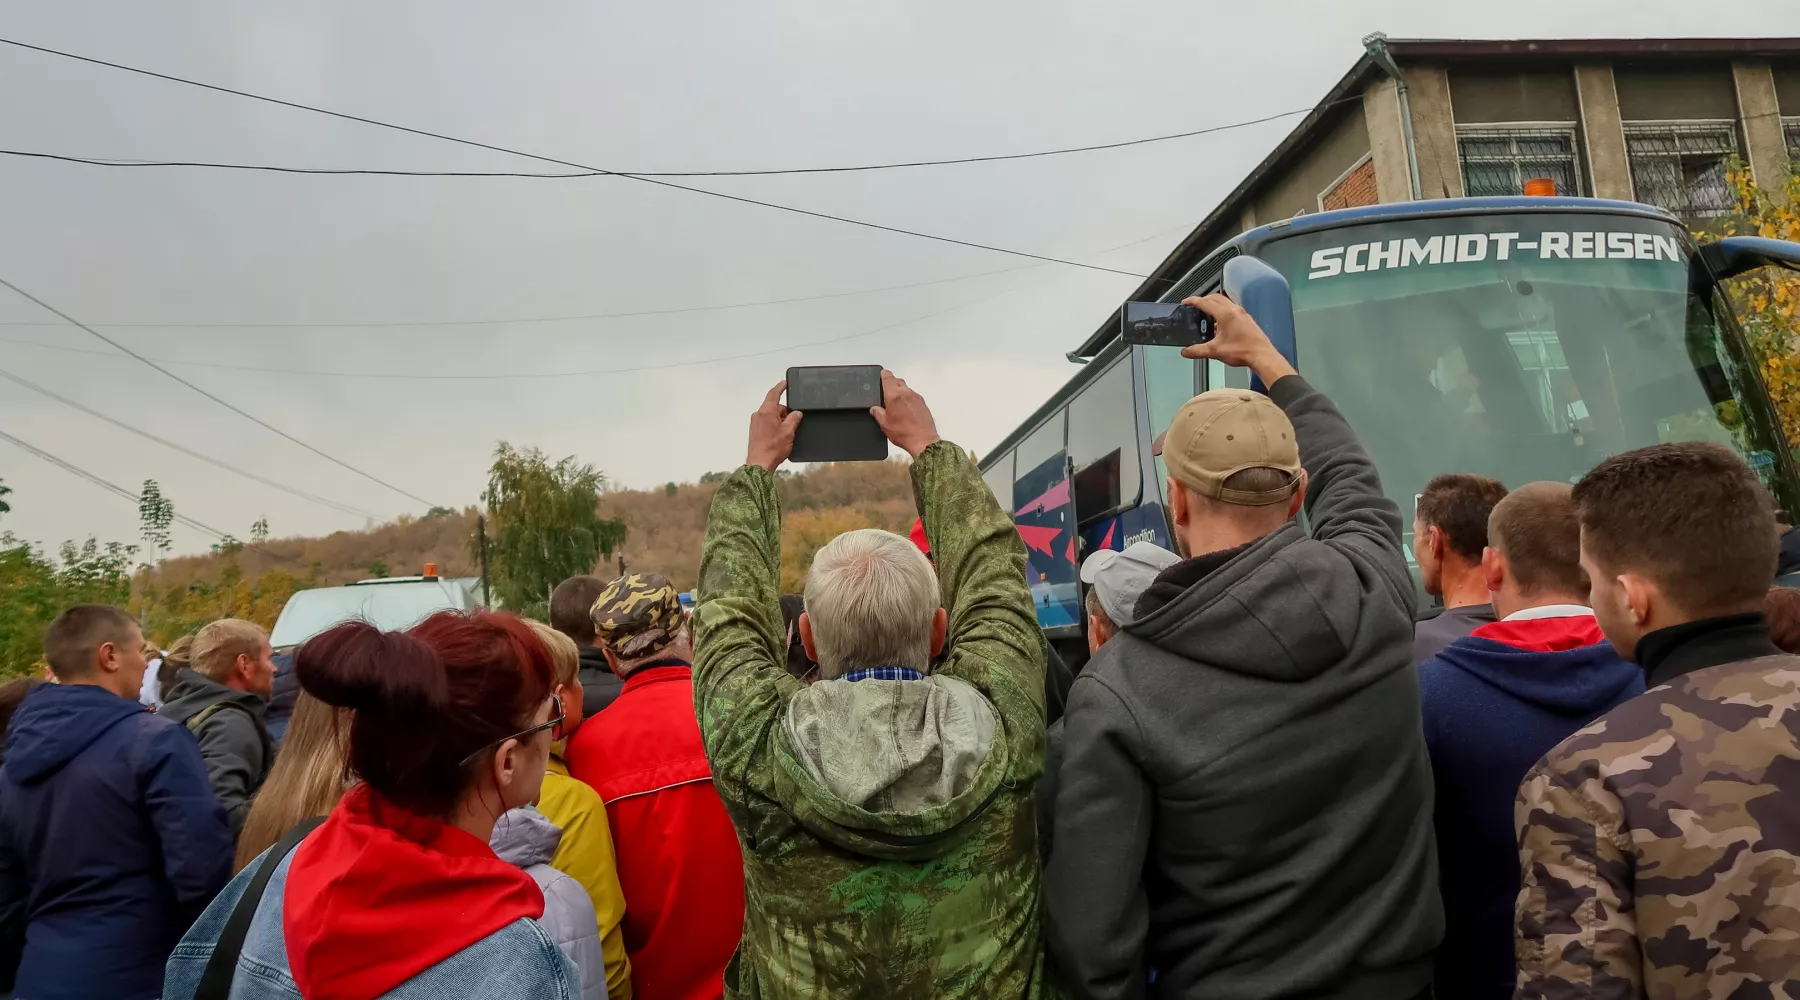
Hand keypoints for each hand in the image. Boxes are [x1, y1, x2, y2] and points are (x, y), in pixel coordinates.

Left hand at [746, 381, 801, 471]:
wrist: (760, 464)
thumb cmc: (772, 448)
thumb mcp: (789, 432)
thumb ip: (794, 419)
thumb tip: (797, 413)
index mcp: (766, 411)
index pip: (774, 394)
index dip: (780, 387)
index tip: (785, 382)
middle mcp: (758, 415)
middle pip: (774, 407)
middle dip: (785, 412)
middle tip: (794, 422)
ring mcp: (755, 423)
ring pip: (771, 416)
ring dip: (780, 421)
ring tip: (786, 434)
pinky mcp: (755, 431)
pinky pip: (767, 423)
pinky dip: (774, 426)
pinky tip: (780, 437)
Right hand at [870, 370, 939, 457]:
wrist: (923, 441)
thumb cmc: (905, 433)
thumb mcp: (884, 424)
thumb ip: (878, 413)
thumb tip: (875, 409)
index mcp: (894, 395)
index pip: (888, 377)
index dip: (884, 374)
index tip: (883, 374)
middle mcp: (906, 393)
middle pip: (898, 381)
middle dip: (892, 383)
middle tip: (887, 390)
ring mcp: (916, 397)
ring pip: (907, 388)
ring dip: (901, 392)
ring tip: (896, 403)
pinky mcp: (923, 403)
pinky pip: (914, 396)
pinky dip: (909, 399)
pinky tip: (906, 409)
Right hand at [1179, 294, 1296, 384]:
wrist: (1262, 355)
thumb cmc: (1243, 351)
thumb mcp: (1215, 352)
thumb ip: (1198, 351)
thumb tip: (1186, 351)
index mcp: (1225, 314)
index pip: (1205, 302)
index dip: (1193, 301)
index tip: (1186, 302)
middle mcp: (1234, 310)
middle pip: (1215, 298)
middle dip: (1203, 300)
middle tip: (1195, 306)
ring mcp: (1242, 314)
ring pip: (1225, 302)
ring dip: (1214, 305)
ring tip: (1206, 315)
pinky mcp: (1247, 319)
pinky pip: (1232, 309)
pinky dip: (1223, 311)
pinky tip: (1220, 324)